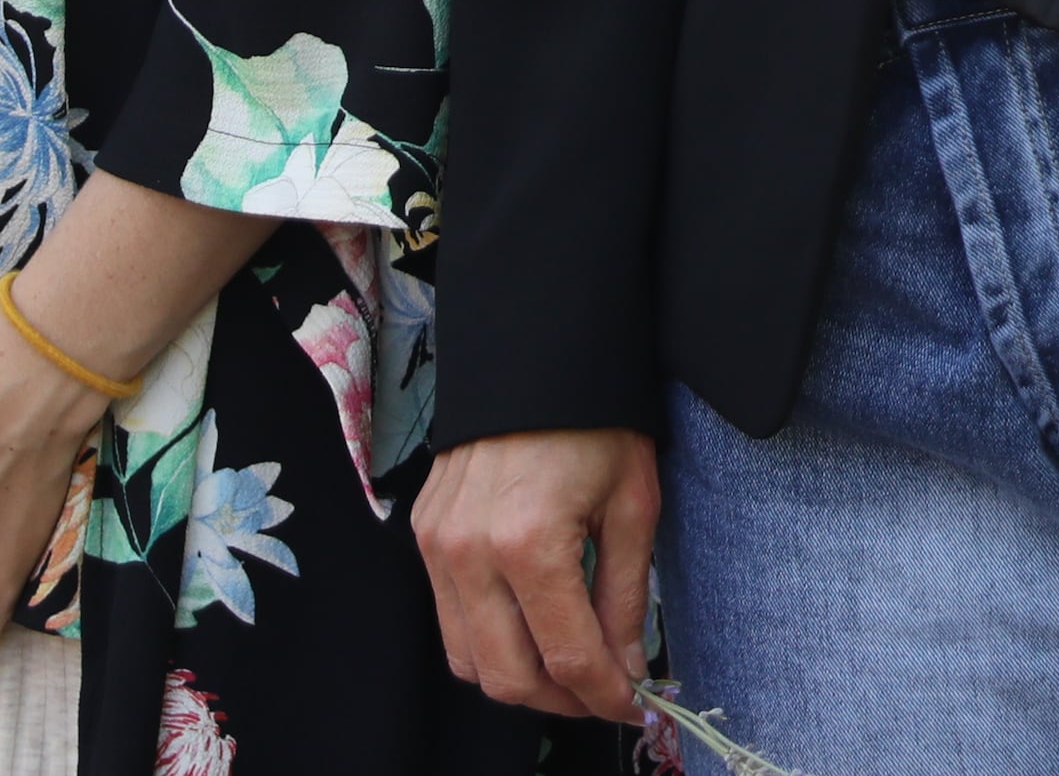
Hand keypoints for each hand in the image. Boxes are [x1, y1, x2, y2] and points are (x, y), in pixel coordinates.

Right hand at [416, 428, 661, 722]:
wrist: (536, 353)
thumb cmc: (595, 420)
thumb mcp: (633, 505)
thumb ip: (625, 596)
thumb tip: (625, 667)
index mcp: (529, 541)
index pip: (567, 656)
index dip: (606, 696)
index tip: (635, 705)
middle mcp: (469, 552)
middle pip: (509, 676)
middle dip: (564, 700)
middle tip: (604, 692)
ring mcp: (436, 546)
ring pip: (469, 661)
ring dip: (522, 678)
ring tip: (570, 666)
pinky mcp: (423, 536)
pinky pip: (449, 620)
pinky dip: (489, 642)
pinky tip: (531, 626)